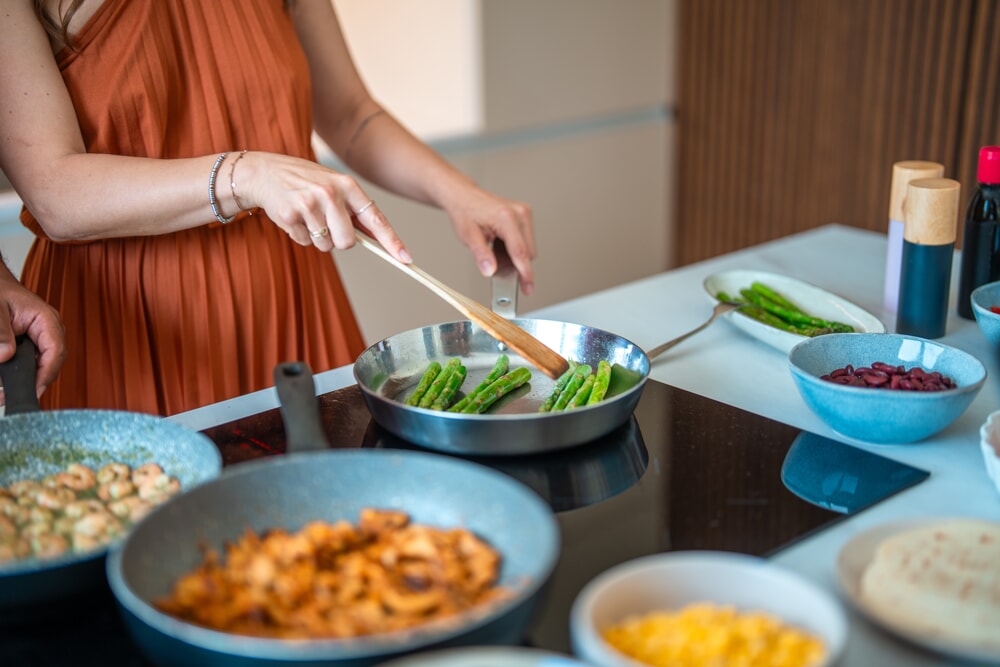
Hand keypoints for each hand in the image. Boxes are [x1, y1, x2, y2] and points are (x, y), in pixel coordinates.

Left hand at [0, 267, 65, 401]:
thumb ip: (2, 333)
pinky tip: (5, 381)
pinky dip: (19, 373)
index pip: (56, 352)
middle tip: (9, 396)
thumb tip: (5, 357)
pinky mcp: (31, 344)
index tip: (32, 390)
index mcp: (46, 320)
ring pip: (40, 366)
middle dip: (33, 382)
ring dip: (24, 379)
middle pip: (50, 364)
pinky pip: (31, 363)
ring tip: (4, 391)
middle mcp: (49, 331)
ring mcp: (41, 339)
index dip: (46, 374)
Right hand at [236, 152, 411, 263]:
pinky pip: (306, 243)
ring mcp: (309, 204)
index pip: (376, 218)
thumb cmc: (306, 182)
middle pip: (348, 242)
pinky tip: (294, 216)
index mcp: (347, 185)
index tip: (406, 258)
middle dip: (339, 241)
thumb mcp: (333, 186)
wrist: (265, 172)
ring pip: (326, 246)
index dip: (392, 241)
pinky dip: (300, 236)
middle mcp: (330, 193)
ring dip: (318, 238)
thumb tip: (377, 238)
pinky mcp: (291, 216)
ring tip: (307, 216)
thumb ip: (353, 210)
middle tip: (327, 225)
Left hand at [444, 186, 535, 294]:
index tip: (528, 288)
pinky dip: (513, 248)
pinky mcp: (525, 216)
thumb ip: (481, 255)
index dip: (524, 273)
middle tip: (493, 261)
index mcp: (506, 217)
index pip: (520, 252)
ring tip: (493, 247)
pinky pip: (526, 241)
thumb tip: (490, 271)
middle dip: (514, 264)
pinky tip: (499, 243)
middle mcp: (519, 213)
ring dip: (513, 256)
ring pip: (528, 248)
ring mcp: (524, 213)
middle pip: (527, 253)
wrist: (463, 196)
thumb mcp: (469, 236)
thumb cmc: (465, 212)